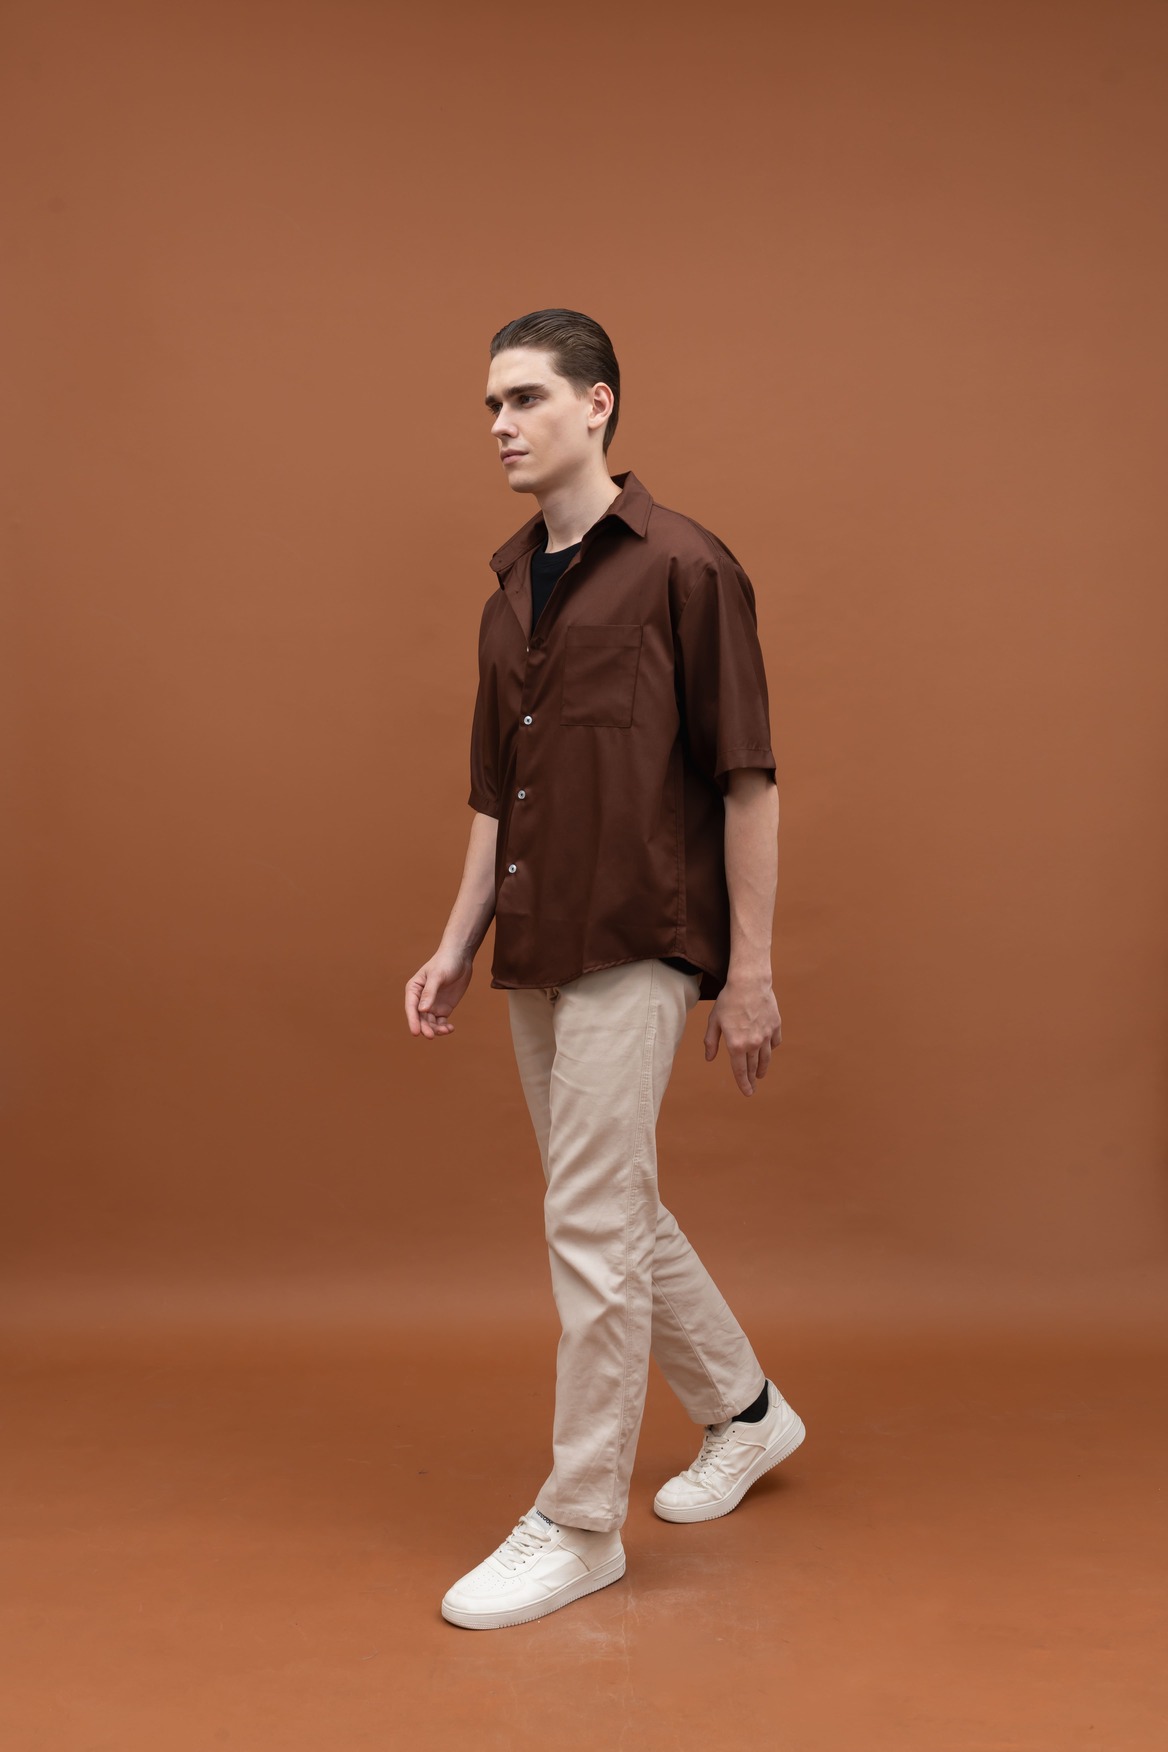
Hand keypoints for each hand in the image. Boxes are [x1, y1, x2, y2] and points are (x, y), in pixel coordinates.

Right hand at [405, 950, 474, 1038]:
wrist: (460, 958)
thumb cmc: (445, 962)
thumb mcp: (437, 976)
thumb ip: (429, 993)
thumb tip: (422, 1010)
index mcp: (414, 989)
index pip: (411, 1008)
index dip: (412, 1021)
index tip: (416, 1033)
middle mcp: (421, 999)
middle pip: (420, 1018)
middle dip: (425, 1027)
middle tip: (431, 1036)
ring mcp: (432, 1005)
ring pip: (430, 1022)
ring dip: (436, 1029)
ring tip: (446, 1030)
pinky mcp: (443, 1008)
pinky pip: (441, 1022)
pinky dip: (444, 1027)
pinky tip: (450, 1028)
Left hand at [704, 971, 781, 1095]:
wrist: (749, 983)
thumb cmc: (728, 1000)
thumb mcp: (714, 1021)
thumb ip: (711, 1041)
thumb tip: (709, 1058)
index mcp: (736, 1045)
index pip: (740, 1071)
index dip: (743, 1084)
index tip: (747, 1093)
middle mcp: (753, 1044)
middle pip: (753, 1067)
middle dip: (752, 1079)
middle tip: (752, 1086)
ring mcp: (767, 1035)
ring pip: (766, 1058)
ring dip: (762, 1068)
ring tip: (760, 1074)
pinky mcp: (775, 1026)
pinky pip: (774, 1043)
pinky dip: (771, 1048)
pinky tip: (768, 1049)